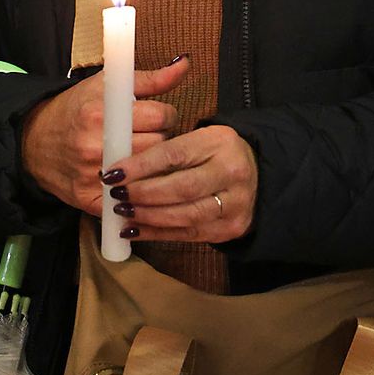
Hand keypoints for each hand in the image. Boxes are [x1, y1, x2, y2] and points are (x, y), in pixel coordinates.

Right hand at [20, 56, 187, 216]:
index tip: (158, 116)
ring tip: (139, 153)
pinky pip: (132, 201)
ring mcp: (92, 176)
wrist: (33, 142)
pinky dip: (137, 190)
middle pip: (159, 146)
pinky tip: (132, 179)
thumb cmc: (75, 109)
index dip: (166, 115)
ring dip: (151, 165)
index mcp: (100, 112)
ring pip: (150, 174)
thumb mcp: (106, 85)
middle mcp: (94, 145)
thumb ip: (150, 78)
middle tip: (147, 135)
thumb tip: (184, 64)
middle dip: (160, 139)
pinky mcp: (90, 200)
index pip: (161, 117)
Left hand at [102, 124, 256, 243]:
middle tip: (116, 194)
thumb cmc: (216, 153)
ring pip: (184, 216)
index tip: (113, 173)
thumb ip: (167, 150)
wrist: (260, 175)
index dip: (140, 166)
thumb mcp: (198, 139)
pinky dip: (157, 234)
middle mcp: (231, 173)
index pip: (174, 155)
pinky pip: (188, 235)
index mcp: (219, 142)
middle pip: (181, 188)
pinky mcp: (229, 229)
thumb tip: (122, 167)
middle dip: (143, 194)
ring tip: (122, 212)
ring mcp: (234, 204)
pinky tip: (134, 231)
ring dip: (148, 216)